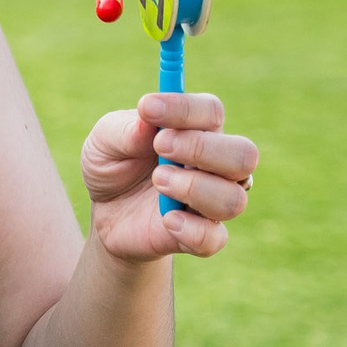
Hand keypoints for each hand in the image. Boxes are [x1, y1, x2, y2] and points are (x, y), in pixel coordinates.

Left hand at [82, 92, 256, 263]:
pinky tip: (167, 220)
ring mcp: (211, 203)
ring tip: (158, 181)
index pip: (212, 111)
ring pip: (233, 198)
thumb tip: (147, 119)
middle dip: (201, 148)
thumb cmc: (113, 165)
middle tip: (161, 146)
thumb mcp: (104, 141)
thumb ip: (123, 129)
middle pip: (243, 154)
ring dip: (194, 187)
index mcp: (197, 130)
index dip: (185, 108)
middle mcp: (215, 165)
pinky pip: (215, 238)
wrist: (102, 213)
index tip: (148, 108)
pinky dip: (193, 230)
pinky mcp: (200, 236)